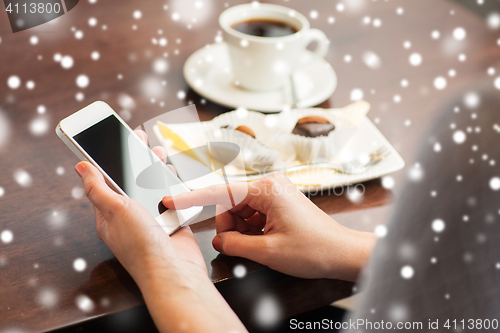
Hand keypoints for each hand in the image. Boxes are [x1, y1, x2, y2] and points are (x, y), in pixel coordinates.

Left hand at [75, 130, 245, 331]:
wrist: (174, 270)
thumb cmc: (142, 246)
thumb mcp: (115, 210)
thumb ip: (98, 187)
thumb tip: (80, 167)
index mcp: (109, 214)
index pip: (105, 180)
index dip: (109, 158)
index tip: (112, 139)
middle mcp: (130, 215)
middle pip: (131, 180)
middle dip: (135, 158)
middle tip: (139, 138)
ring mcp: (151, 218)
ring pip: (152, 187)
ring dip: (155, 169)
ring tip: (158, 152)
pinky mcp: (170, 220)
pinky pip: (170, 197)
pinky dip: (172, 185)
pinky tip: (172, 174)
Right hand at [163, 173, 375, 281]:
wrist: (342, 253)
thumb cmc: (314, 249)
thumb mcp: (267, 251)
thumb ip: (235, 244)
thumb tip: (218, 241)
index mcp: (266, 189)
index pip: (220, 192)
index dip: (192, 198)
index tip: (170, 199)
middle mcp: (270, 184)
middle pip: (229, 203)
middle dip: (228, 227)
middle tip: (240, 247)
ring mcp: (274, 192)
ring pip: (239, 210)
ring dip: (241, 230)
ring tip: (259, 245)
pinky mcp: (278, 202)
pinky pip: (252, 214)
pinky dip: (251, 229)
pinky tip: (264, 240)